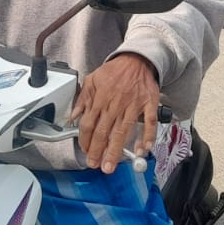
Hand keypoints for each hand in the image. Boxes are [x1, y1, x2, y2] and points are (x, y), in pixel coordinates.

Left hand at [71, 54, 159, 174]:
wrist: (137, 59)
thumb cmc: (115, 71)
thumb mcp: (92, 79)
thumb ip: (83, 98)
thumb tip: (74, 115)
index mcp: (101, 98)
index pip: (89, 123)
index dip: (85, 139)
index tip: (85, 150)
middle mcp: (116, 103)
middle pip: (104, 131)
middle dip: (99, 151)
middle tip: (96, 165)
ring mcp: (133, 105)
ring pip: (123, 131)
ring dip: (117, 150)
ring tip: (111, 165)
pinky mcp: (148, 104)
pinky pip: (149, 122)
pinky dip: (148, 136)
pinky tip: (142, 149)